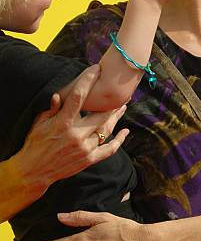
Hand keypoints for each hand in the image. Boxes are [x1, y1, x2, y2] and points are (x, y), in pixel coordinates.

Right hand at [13, 65, 128, 191]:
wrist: (33, 171)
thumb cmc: (35, 143)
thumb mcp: (39, 124)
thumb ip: (51, 109)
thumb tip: (59, 94)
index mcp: (63, 123)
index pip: (78, 97)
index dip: (88, 81)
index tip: (96, 69)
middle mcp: (76, 135)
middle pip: (100, 114)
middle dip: (112, 102)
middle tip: (122, 91)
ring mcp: (84, 148)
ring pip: (106, 129)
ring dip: (116, 117)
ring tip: (124, 106)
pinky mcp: (89, 160)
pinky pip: (109, 149)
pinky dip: (119, 141)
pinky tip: (125, 131)